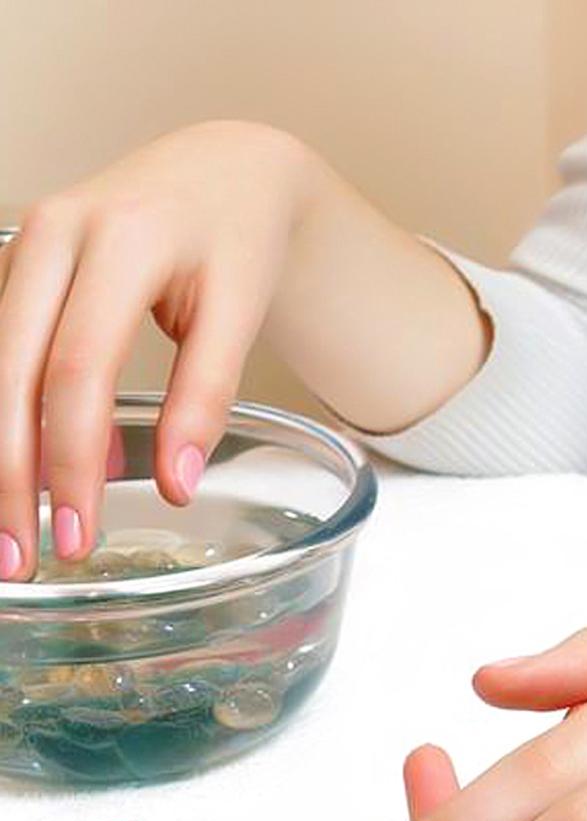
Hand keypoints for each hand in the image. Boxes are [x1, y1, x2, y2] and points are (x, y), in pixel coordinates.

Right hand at [0, 120, 486, 576]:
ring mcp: (27, 242)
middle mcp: (56, 232)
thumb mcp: (240, 309)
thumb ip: (207, 394)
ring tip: (11, 535)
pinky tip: (27, 477)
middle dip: (10, 474)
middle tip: (18, 560)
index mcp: (121, 240)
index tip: (78, 537)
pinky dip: (9, 417)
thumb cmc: (237, 239)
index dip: (71, 461)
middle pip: (11, 370)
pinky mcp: (19, 263)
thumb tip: (177, 489)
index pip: (79, 369)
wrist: (223, 170)